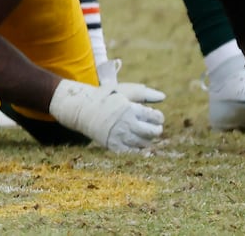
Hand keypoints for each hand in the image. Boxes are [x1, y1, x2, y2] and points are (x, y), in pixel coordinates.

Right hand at [49, 79, 163, 152]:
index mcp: (130, 109)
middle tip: (152, 127)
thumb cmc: (105, 98)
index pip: (155, 117)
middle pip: (153, 132)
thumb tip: (163, 97)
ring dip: (147, 139)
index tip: (154, 116)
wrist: (82, 109)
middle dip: (156, 130)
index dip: (158, 117)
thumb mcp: (123, 91)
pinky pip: (133, 153)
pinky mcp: (114, 146)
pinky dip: (138, 149)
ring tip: (141, 133)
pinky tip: (135, 143)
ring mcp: (120, 136)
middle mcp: (127, 124)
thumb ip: (144, 94)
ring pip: (145, 144)